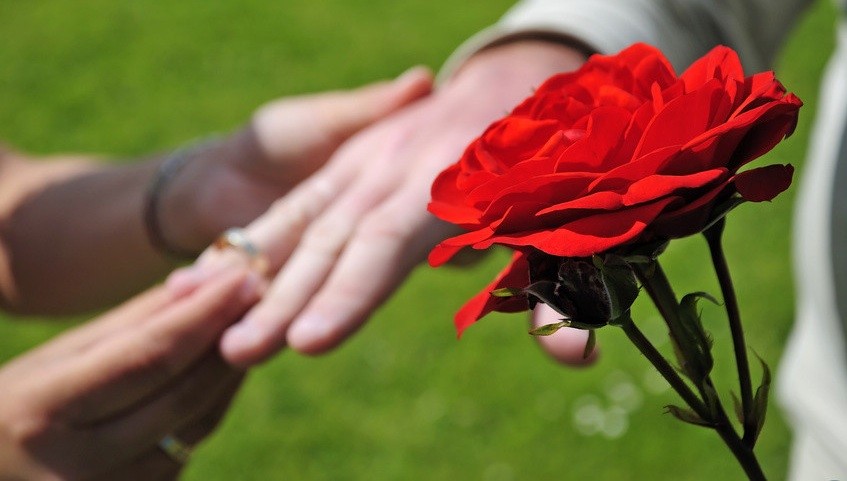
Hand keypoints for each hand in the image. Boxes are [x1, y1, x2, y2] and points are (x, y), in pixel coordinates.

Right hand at [0, 266, 262, 479]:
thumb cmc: (11, 411)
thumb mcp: (53, 361)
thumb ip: (129, 325)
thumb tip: (203, 283)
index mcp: (43, 412)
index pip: (149, 357)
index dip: (205, 314)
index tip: (245, 275)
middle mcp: (74, 466)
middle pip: (184, 395)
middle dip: (231, 338)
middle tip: (263, 291)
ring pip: (198, 426)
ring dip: (230, 371)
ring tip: (252, 322)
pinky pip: (189, 449)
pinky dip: (212, 406)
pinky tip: (225, 370)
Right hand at [171, 40, 594, 366]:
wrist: (516, 80)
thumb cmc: (549, 164)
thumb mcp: (565, 224)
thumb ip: (557, 290)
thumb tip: (575, 361)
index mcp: (451, 179)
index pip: (390, 243)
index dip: (350, 292)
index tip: (309, 341)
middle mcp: (395, 166)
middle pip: (333, 239)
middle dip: (284, 299)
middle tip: (238, 352)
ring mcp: (364, 159)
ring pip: (304, 223)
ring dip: (259, 277)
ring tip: (218, 330)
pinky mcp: (345, 162)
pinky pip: (293, 206)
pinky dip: (252, 244)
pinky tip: (206, 281)